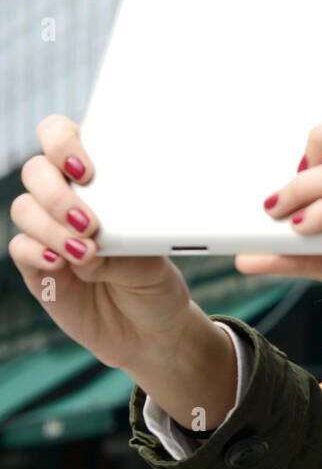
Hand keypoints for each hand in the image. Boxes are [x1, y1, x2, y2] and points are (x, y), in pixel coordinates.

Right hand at [7, 116, 195, 370]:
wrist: (148, 329)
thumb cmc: (154, 281)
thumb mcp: (154, 258)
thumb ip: (123, 243)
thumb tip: (90, 241)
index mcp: (98, 182)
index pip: (62, 139)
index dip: (63, 142)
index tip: (86, 170)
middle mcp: (66, 200)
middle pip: (36, 171)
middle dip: (57, 193)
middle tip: (88, 222)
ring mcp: (47, 231)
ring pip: (25, 208)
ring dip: (52, 226)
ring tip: (86, 251)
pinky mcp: (36, 265)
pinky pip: (21, 247)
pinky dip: (38, 250)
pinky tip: (61, 263)